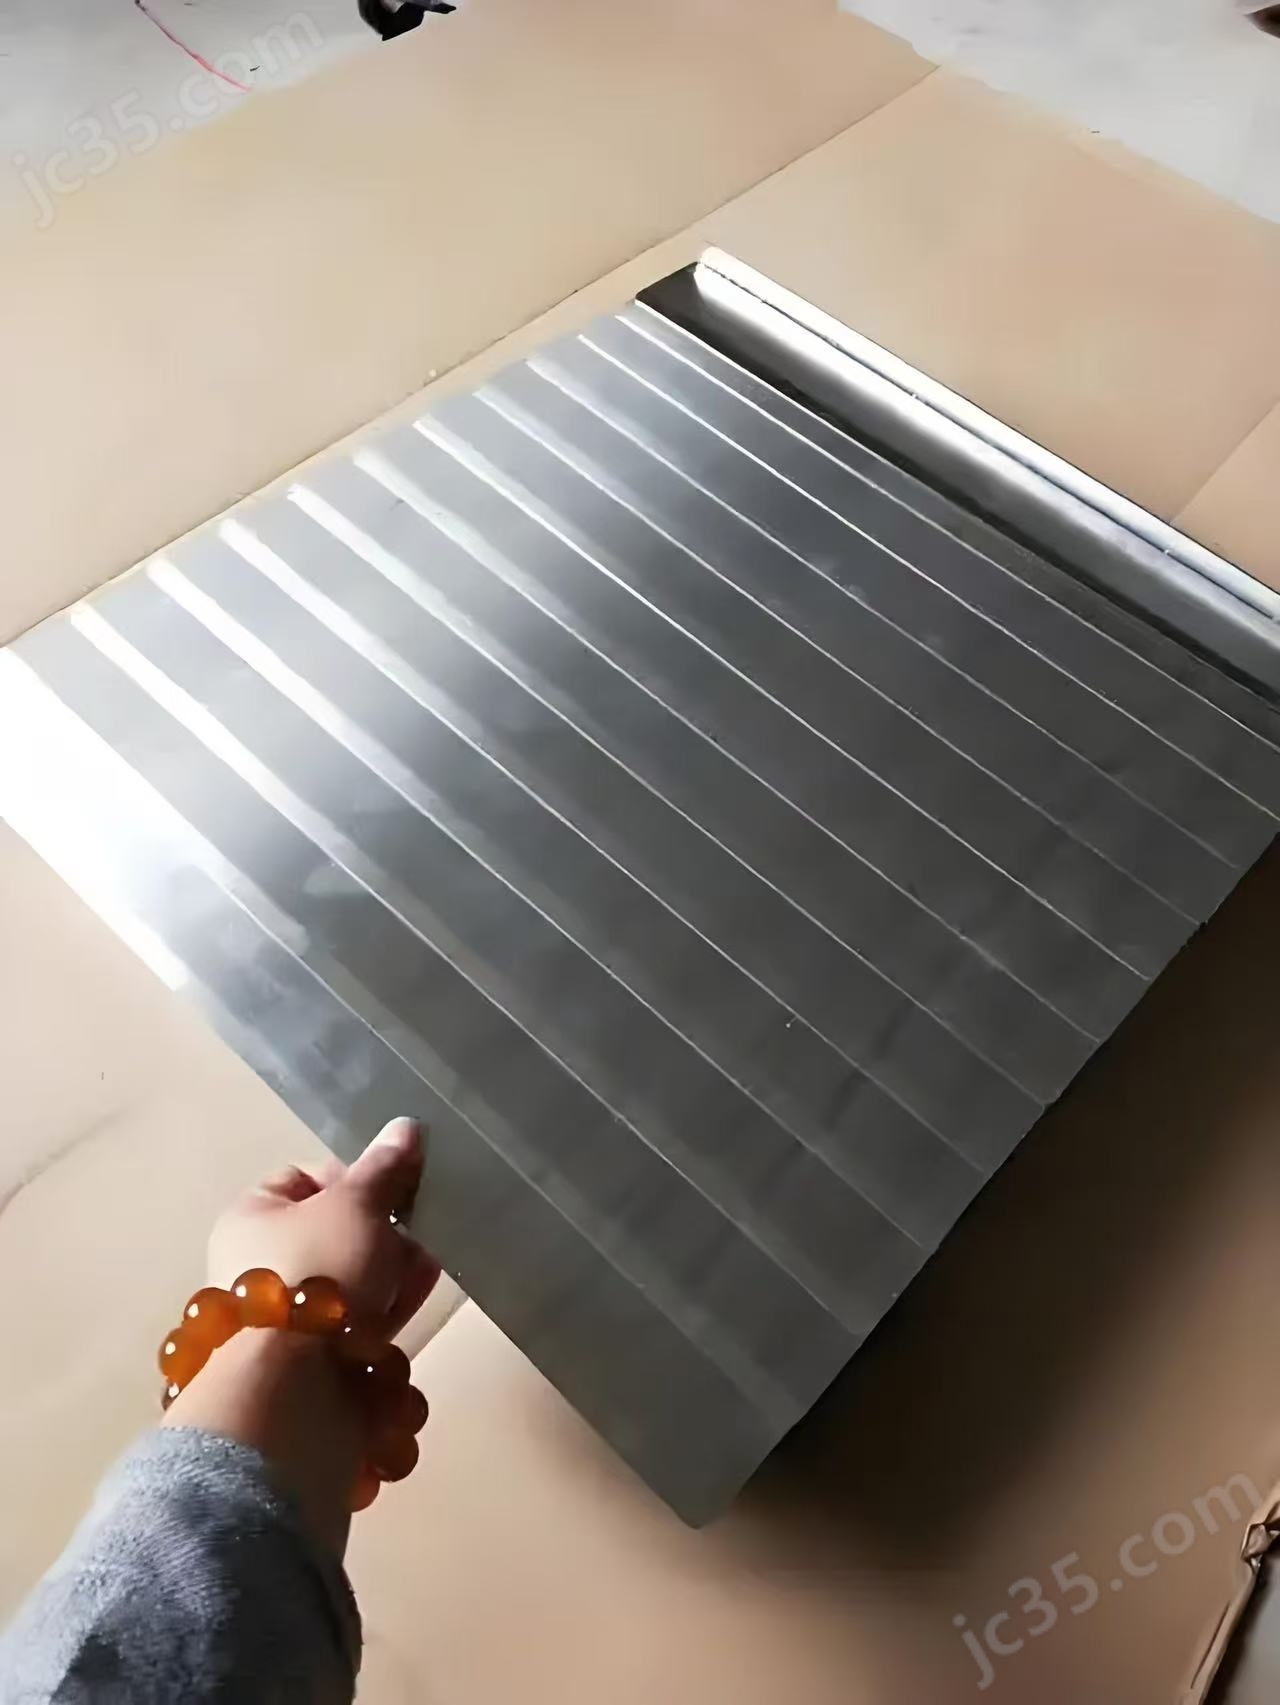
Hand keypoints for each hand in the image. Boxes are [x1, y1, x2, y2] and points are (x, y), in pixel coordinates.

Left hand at [207, 1117, 440, 1336]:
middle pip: (334, 1232)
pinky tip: (416, 1302)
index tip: (389, 1192)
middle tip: (419, 1231)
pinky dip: (384, 1310)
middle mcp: (256, 1264)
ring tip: (428, 1268)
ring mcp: (281, 1315)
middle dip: (383, 1230)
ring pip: (348, 1280)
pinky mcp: (308, 1358)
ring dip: (390, 1270)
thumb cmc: (317, 1269)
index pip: (305, 1177)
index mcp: (250, 1216)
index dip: (354, 1177)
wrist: (294, 1382)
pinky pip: (353, 1322)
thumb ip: (385, 1169)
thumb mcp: (358, 1204)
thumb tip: (407, 1125)